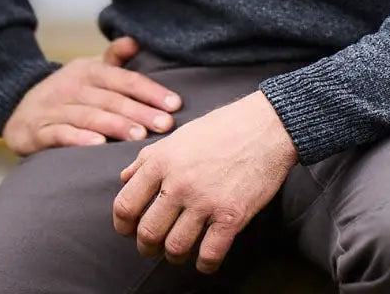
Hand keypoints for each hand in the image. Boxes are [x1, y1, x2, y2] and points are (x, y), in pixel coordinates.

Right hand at [2, 37, 181, 154]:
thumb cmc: (68, 92)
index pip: (126, 80)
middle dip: (140, 112)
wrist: (19, 108)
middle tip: (165, 125)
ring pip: (90, 116)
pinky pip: (61, 133)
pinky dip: (79, 139)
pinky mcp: (39, 130)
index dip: (151, 92)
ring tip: (139, 137)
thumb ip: (114, 59)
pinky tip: (98, 146)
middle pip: (112, 99)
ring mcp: (54, 107)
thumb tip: (136, 40)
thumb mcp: (89, 71)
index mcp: (89, 70)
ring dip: (116, 126)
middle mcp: (73, 85)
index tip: (175, 105)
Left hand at [112, 91, 297, 273]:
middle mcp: (179, 183)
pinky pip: (209, 255)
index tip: (129, 230)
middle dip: (147, 247)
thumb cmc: (222, 128)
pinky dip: (204, 264)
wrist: (266, 126)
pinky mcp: (231, 216)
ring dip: (174, 256)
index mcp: (161, 161)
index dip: (123, 225)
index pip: (125, 205)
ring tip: (180, 251)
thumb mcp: (178, 136)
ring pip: (175, 248)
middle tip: (154, 246)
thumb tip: (124, 179)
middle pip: (148, 233)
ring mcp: (205, 201)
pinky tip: (206, 258)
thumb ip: (148, 158)